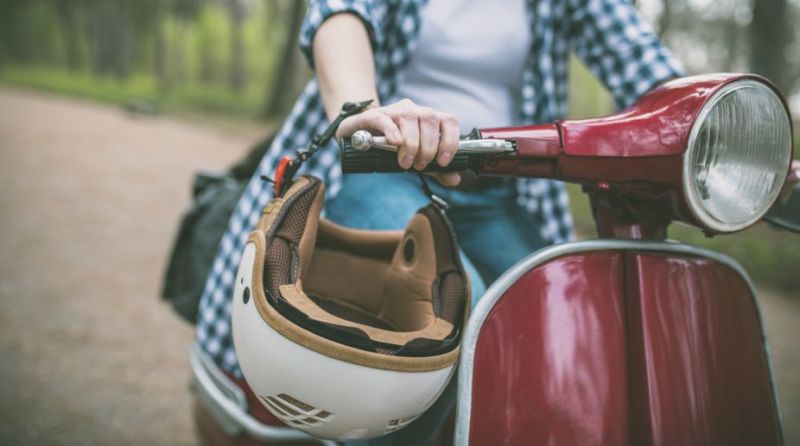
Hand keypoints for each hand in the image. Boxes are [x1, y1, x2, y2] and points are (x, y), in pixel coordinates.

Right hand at [337, 99, 460, 185]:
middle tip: (420, 165)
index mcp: (428, 119)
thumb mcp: (418, 158)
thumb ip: (437, 169)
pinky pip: (386, 119)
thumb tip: (456, 179)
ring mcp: (394, 110)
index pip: (449, 121)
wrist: (361, 135)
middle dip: (428, 147)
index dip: (450, 141)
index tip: (444, 161)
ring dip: (411, 143)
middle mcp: (414, 110)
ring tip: (405, 162)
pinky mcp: (375, 115)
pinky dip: (393, 131)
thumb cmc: (393, 146)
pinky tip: (395, 144)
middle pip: (430, 119)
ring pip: (410, 118)